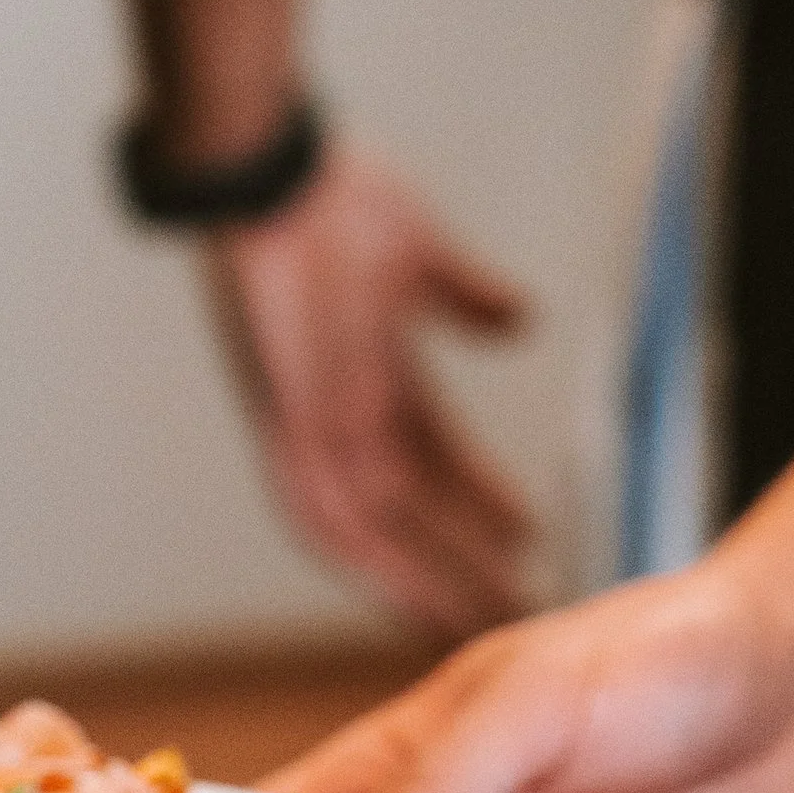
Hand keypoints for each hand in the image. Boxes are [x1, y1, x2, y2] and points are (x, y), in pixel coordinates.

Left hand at [204, 142, 535, 640]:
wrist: (264, 166)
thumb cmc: (330, 196)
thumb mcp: (421, 255)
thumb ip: (467, 295)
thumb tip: (521, 319)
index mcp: (377, 380)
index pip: (438, 460)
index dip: (480, 501)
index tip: (528, 537)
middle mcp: (343, 418)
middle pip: (414, 513)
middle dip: (465, 563)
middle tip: (522, 609)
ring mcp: (312, 428)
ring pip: (377, 532)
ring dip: (429, 581)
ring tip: (482, 626)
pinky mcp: (284, 430)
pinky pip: (324, 519)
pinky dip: (369, 566)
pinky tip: (411, 605)